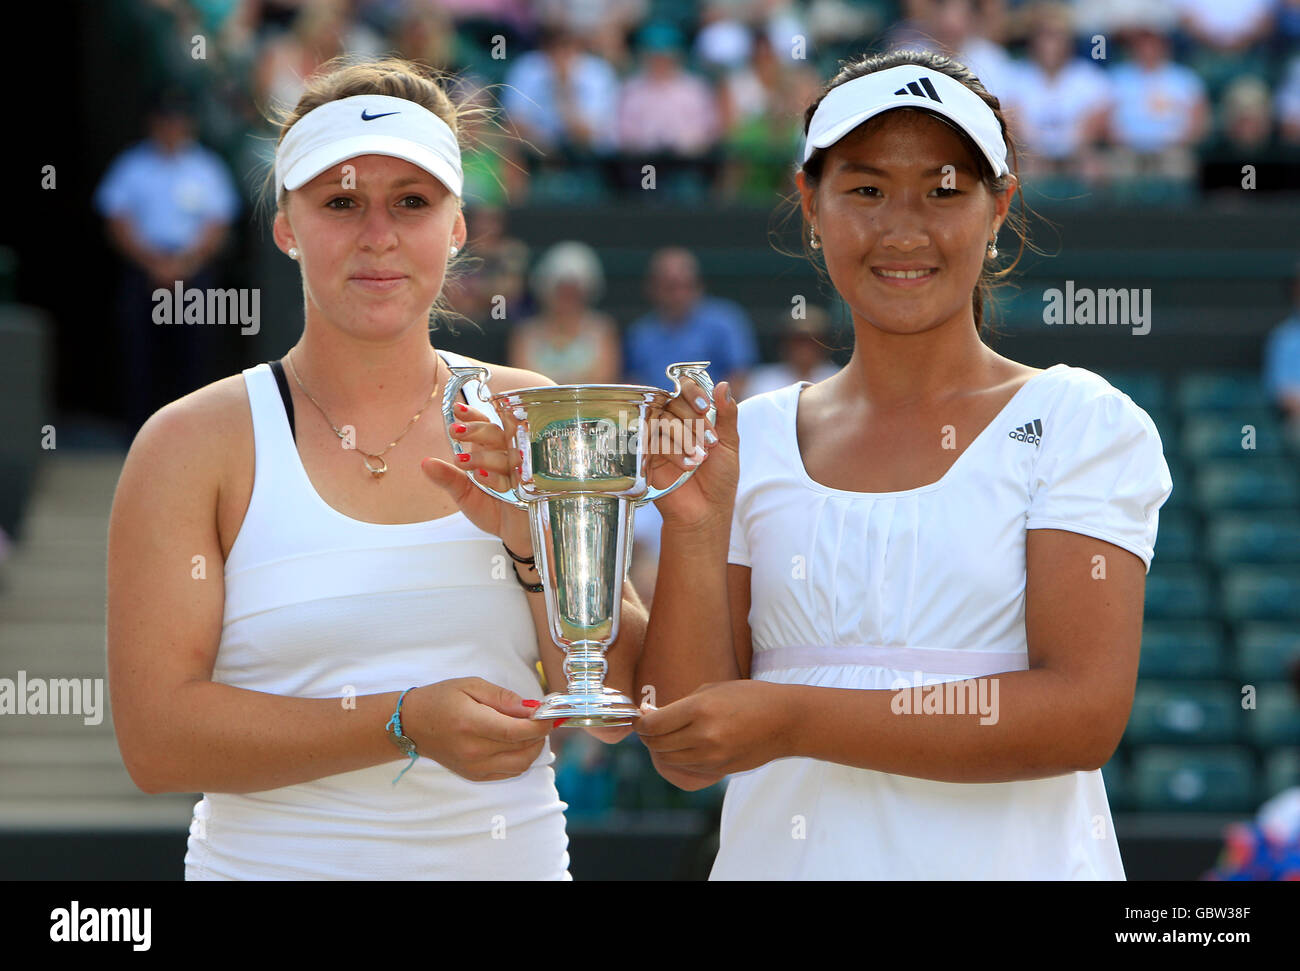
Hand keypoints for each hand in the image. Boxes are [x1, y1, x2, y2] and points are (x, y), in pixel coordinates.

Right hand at [402, 677, 559, 781]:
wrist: (412, 725)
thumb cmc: (440, 699)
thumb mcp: (471, 685)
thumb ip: (503, 697)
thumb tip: (531, 707)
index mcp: (472, 724)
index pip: (518, 731)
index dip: (541, 724)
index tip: (552, 713)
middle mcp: (474, 751)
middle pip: (524, 749)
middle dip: (540, 734)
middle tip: (542, 718)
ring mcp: (475, 767)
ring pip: (521, 764)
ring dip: (533, 748)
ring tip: (530, 730)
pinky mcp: (475, 775)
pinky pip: (510, 772)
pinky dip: (521, 759)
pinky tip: (517, 743)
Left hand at [421, 400, 530, 547]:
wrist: (515, 534)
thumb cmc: (493, 510)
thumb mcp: (464, 494)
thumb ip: (447, 478)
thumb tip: (424, 463)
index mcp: (491, 451)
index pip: (485, 425)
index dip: (473, 416)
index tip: (456, 411)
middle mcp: (507, 456)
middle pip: (497, 433)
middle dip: (476, 430)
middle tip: (456, 431)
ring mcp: (521, 470)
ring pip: (506, 453)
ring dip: (483, 455)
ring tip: (462, 462)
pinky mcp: (531, 488)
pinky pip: (515, 478)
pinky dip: (497, 477)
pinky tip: (482, 477)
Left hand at [636, 680, 794, 789]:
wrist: (786, 721)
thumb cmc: (750, 697)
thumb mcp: (713, 689)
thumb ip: (680, 704)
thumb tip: (651, 714)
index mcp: (699, 709)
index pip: (653, 724)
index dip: (641, 723)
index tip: (640, 718)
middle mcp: (703, 736)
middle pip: (657, 744)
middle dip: (648, 737)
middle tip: (649, 728)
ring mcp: (712, 757)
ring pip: (669, 760)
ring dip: (662, 749)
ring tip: (665, 736)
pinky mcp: (720, 770)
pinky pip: (687, 768)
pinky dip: (679, 759)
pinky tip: (684, 746)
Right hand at [645, 378, 739, 532]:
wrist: (706, 510)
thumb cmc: (719, 478)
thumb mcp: (729, 443)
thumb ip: (727, 414)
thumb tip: (723, 385)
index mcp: (692, 415)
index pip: (684, 388)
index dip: (692, 392)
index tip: (704, 407)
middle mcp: (672, 423)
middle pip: (672, 402)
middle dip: (693, 421)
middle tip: (710, 443)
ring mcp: (657, 438)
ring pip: (662, 420)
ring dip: (684, 437)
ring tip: (701, 459)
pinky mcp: (646, 456)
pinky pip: (653, 442)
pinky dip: (673, 452)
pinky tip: (688, 466)